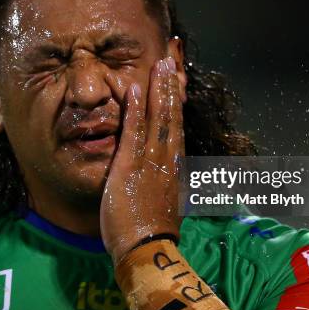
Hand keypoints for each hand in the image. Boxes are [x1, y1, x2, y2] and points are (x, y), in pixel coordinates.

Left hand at [101, 56, 183, 263]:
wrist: (147, 251)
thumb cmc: (153, 229)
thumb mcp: (167, 200)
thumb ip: (166, 178)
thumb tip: (167, 166)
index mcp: (175, 166)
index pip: (177, 126)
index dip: (176, 101)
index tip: (177, 78)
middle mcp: (168, 159)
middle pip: (172, 116)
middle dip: (171, 86)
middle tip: (171, 59)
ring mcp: (151, 162)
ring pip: (159, 120)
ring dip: (158, 90)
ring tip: (160, 65)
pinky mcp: (131, 168)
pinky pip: (135, 134)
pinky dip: (136, 111)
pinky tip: (134, 90)